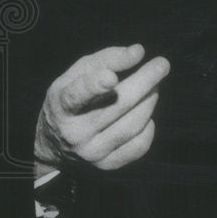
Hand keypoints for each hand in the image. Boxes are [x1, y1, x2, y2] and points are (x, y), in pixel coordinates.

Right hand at [34, 44, 169, 173]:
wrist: (54, 146)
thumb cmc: (71, 100)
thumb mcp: (76, 75)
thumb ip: (106, 59)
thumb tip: (138, 52)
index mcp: (61, 107)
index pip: (76, 97)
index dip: (93, 86)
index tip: (111, 77)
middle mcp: (75, 133)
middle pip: (117, 106)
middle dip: (144, 82)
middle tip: (162, 65)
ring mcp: (91, 152)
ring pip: (132, 125)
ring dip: (149, 101)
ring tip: (153, 87)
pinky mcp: (107, 165)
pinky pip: (139, 146)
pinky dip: (148, 127)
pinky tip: (145, 114)